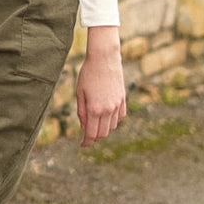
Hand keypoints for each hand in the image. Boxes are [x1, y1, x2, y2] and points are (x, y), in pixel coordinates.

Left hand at [76, 25, 126, 147]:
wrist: (104, 58)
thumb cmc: (88, 73)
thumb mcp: (80, 92)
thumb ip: (81, 112)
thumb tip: (84, 127)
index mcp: (94, 109)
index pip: (91, 134)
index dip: (86, 142)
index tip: (82, 145)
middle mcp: (107, 110)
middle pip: (103, 133)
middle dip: (95, 137)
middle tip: (87, 136)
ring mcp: (117, 105)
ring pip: (112, 126)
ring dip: (104, 128)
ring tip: (95, 124)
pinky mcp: (123, 99)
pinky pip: (120, 117)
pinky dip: (113, 120)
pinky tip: (106, 116)